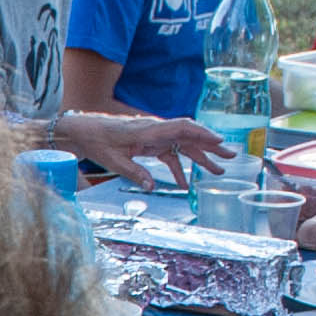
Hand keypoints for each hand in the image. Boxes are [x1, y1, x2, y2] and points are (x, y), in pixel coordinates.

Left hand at [54, 110, 229, 188]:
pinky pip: (170, 154)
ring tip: (218, 169)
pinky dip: (179, 167)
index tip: (219, 141)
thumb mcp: (113, 160)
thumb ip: (134, 173)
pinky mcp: (150, 143)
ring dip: (200, 157)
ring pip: (183, 145)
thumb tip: (152, 187)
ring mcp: (155, 136)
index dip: (202, 133)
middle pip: (189, 136)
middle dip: (211, 146)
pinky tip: (184, 183)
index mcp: (149, 130)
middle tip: (230, 156)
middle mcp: (156, 130)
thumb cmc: (98, 141)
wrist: (84, 130)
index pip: (182, 128)